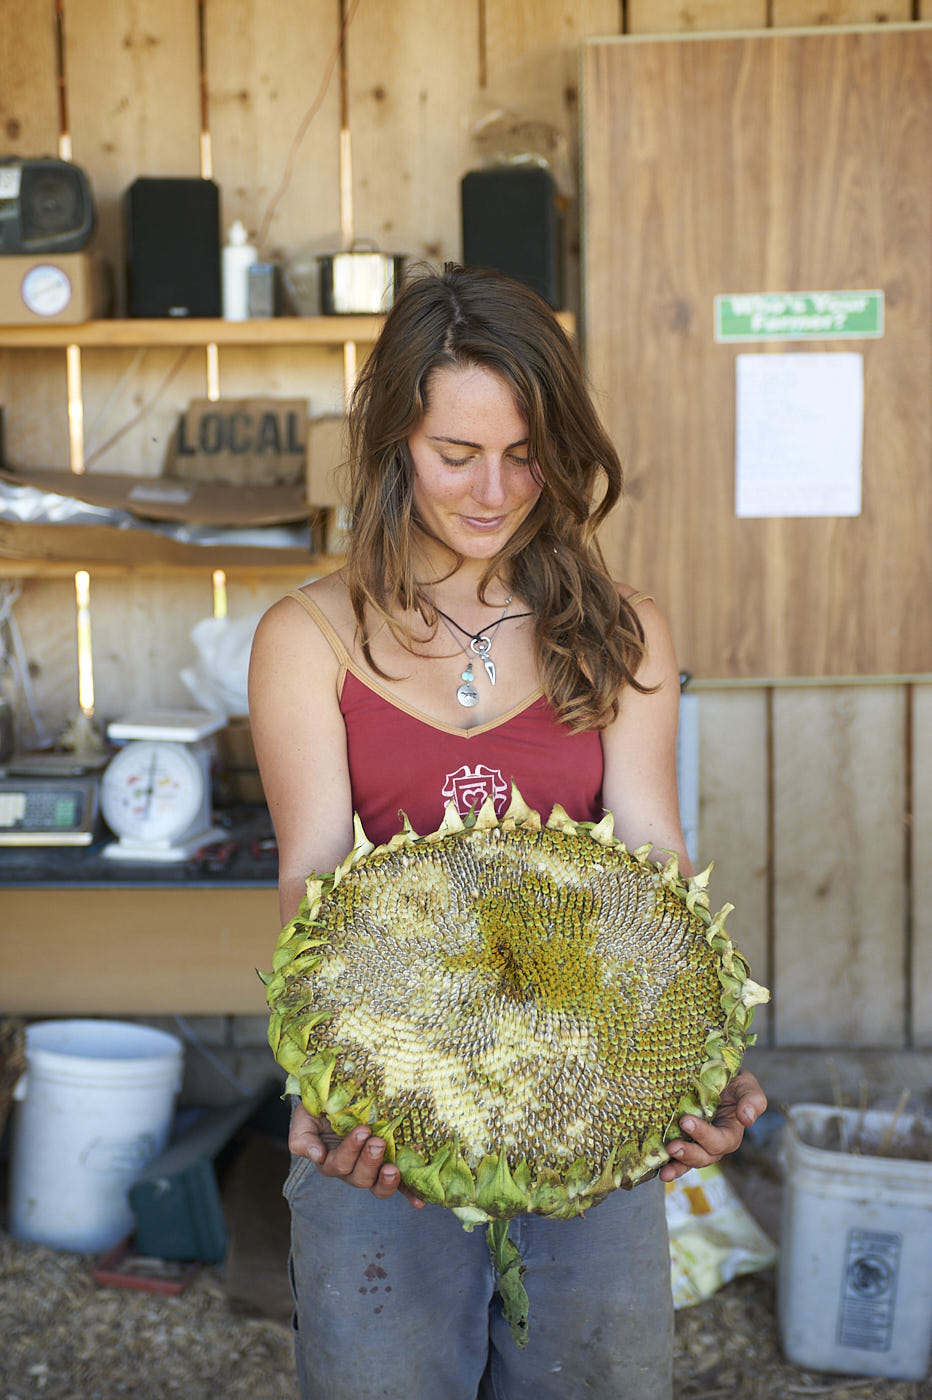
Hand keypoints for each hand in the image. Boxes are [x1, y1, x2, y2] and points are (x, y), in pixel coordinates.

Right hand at [288, 1102, 424, 1207]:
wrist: (341, 1097)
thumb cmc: (321, 1108)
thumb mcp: (305, 1118)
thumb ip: (303, 1138)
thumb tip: (316, 1155)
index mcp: (330, 1160)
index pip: (338, 1164)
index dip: (350, 1151)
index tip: (363, 1130)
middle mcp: (351, 1170)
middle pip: (358, 1177)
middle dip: (369, 1161)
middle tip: (378, 1142)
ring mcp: (372, 1171)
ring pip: (377, 1186)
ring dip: (386, 1181)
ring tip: (393, 1169)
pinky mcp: (390, 1167)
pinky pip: (400, 1187)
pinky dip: (409, 1194)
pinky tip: (419, 1202)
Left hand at [659, 1069, 767, 1181]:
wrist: (711, 1072)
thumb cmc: (732, 1080)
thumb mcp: (747, 1085)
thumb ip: (752, 1100)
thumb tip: (746, 1119)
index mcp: (730, 1132)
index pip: (721, 1141)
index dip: (705, 1135)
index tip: (686, 1121)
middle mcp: (713, 1143)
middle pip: (704, 1156)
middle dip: (689, 1154)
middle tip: (673, 1146)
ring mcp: (695, 1143)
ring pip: (689, 1162)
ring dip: (676, 1167)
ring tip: (664, 1171)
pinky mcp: (680, 1139)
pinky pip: (674, 1157)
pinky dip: (666, 1164)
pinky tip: (656, 1169)